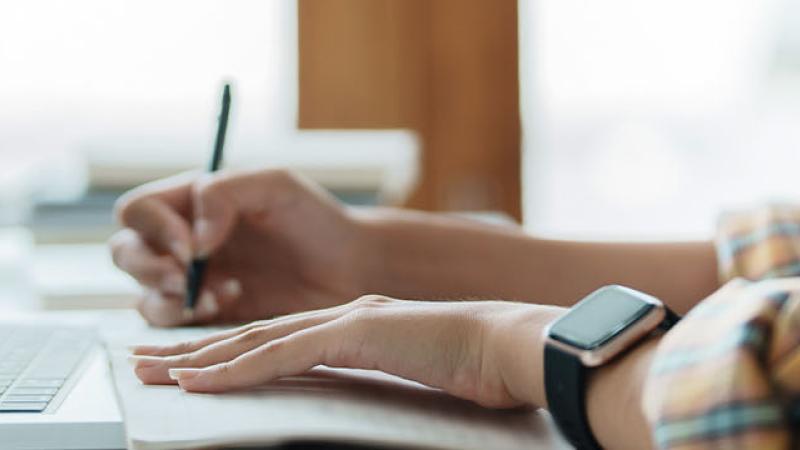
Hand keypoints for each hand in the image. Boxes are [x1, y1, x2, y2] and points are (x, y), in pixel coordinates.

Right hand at [110, 169, 365, 325]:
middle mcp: (183, 239)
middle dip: (149, 268)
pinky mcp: (208, 314)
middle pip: (126, 253)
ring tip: (219, 294)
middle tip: (185, 278)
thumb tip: (192, 238)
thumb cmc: (316, 219)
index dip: (154, 229)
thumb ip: (225, 193)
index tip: (192, 246)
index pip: (138, 211)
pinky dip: (188, 318)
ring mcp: (192, 280)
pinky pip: (171, 322)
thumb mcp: (276, 186)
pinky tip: (230, 301)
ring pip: (142, 294)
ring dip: (168, 299)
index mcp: (191, 201)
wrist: (349, 268)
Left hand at [129, 296, 564, 407]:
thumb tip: (354, 393)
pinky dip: (236, 369)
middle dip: (195, 349)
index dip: (229, 351)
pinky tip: (199, 379)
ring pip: (255, 340)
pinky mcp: (352, 333)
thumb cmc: (473, 363)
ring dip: (199, 357)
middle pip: (253, 334)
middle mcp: (340, 315)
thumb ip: (377, 372)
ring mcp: (344, 320)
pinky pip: (281, 355)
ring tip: (151, 370)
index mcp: (354, 324)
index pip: (277, 339)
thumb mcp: (412, 370)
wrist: (509, 344)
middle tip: (144, 360)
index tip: (191, 365)